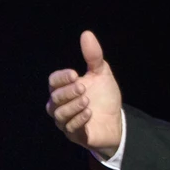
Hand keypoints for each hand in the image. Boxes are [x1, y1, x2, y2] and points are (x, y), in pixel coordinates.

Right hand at [46, 30, 123, 152]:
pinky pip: (70, 129)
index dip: (61, 78)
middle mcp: (61, 106)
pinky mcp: (75, 135)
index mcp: (65, 89)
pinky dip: (79, 119)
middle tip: (83, 87)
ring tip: (87, 100)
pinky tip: (89, 112)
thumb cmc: (104, 96)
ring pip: (59, 115)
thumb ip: (93, 56)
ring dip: (72, 106)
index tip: (75, 74)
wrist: (117, 120)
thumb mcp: (101, 73)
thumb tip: (86, 34)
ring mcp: (66, 122)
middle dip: (67, 92)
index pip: (53, 82)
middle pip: (53, 98)